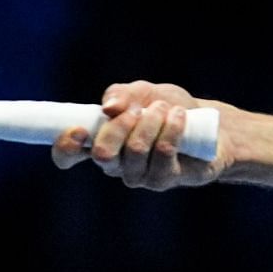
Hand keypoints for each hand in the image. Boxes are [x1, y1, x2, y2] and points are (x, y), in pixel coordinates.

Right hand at [50, 79, 226, 189]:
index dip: (65, 147)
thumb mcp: (142, 92)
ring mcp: (139, 175)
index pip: (67, 155)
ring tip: (165, 108)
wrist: (207, 122)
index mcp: (100, 142)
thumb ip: (122, 93)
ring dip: (151, 123)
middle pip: (103, 153)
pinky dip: (171, 130)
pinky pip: (162, 155)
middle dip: (121, 125)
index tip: (78, 129)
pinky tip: (179, 117)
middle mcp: (115, 164)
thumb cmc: (167, 107)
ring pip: (135, 151)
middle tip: (139, 109)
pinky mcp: (164, 180)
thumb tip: (109, 108)